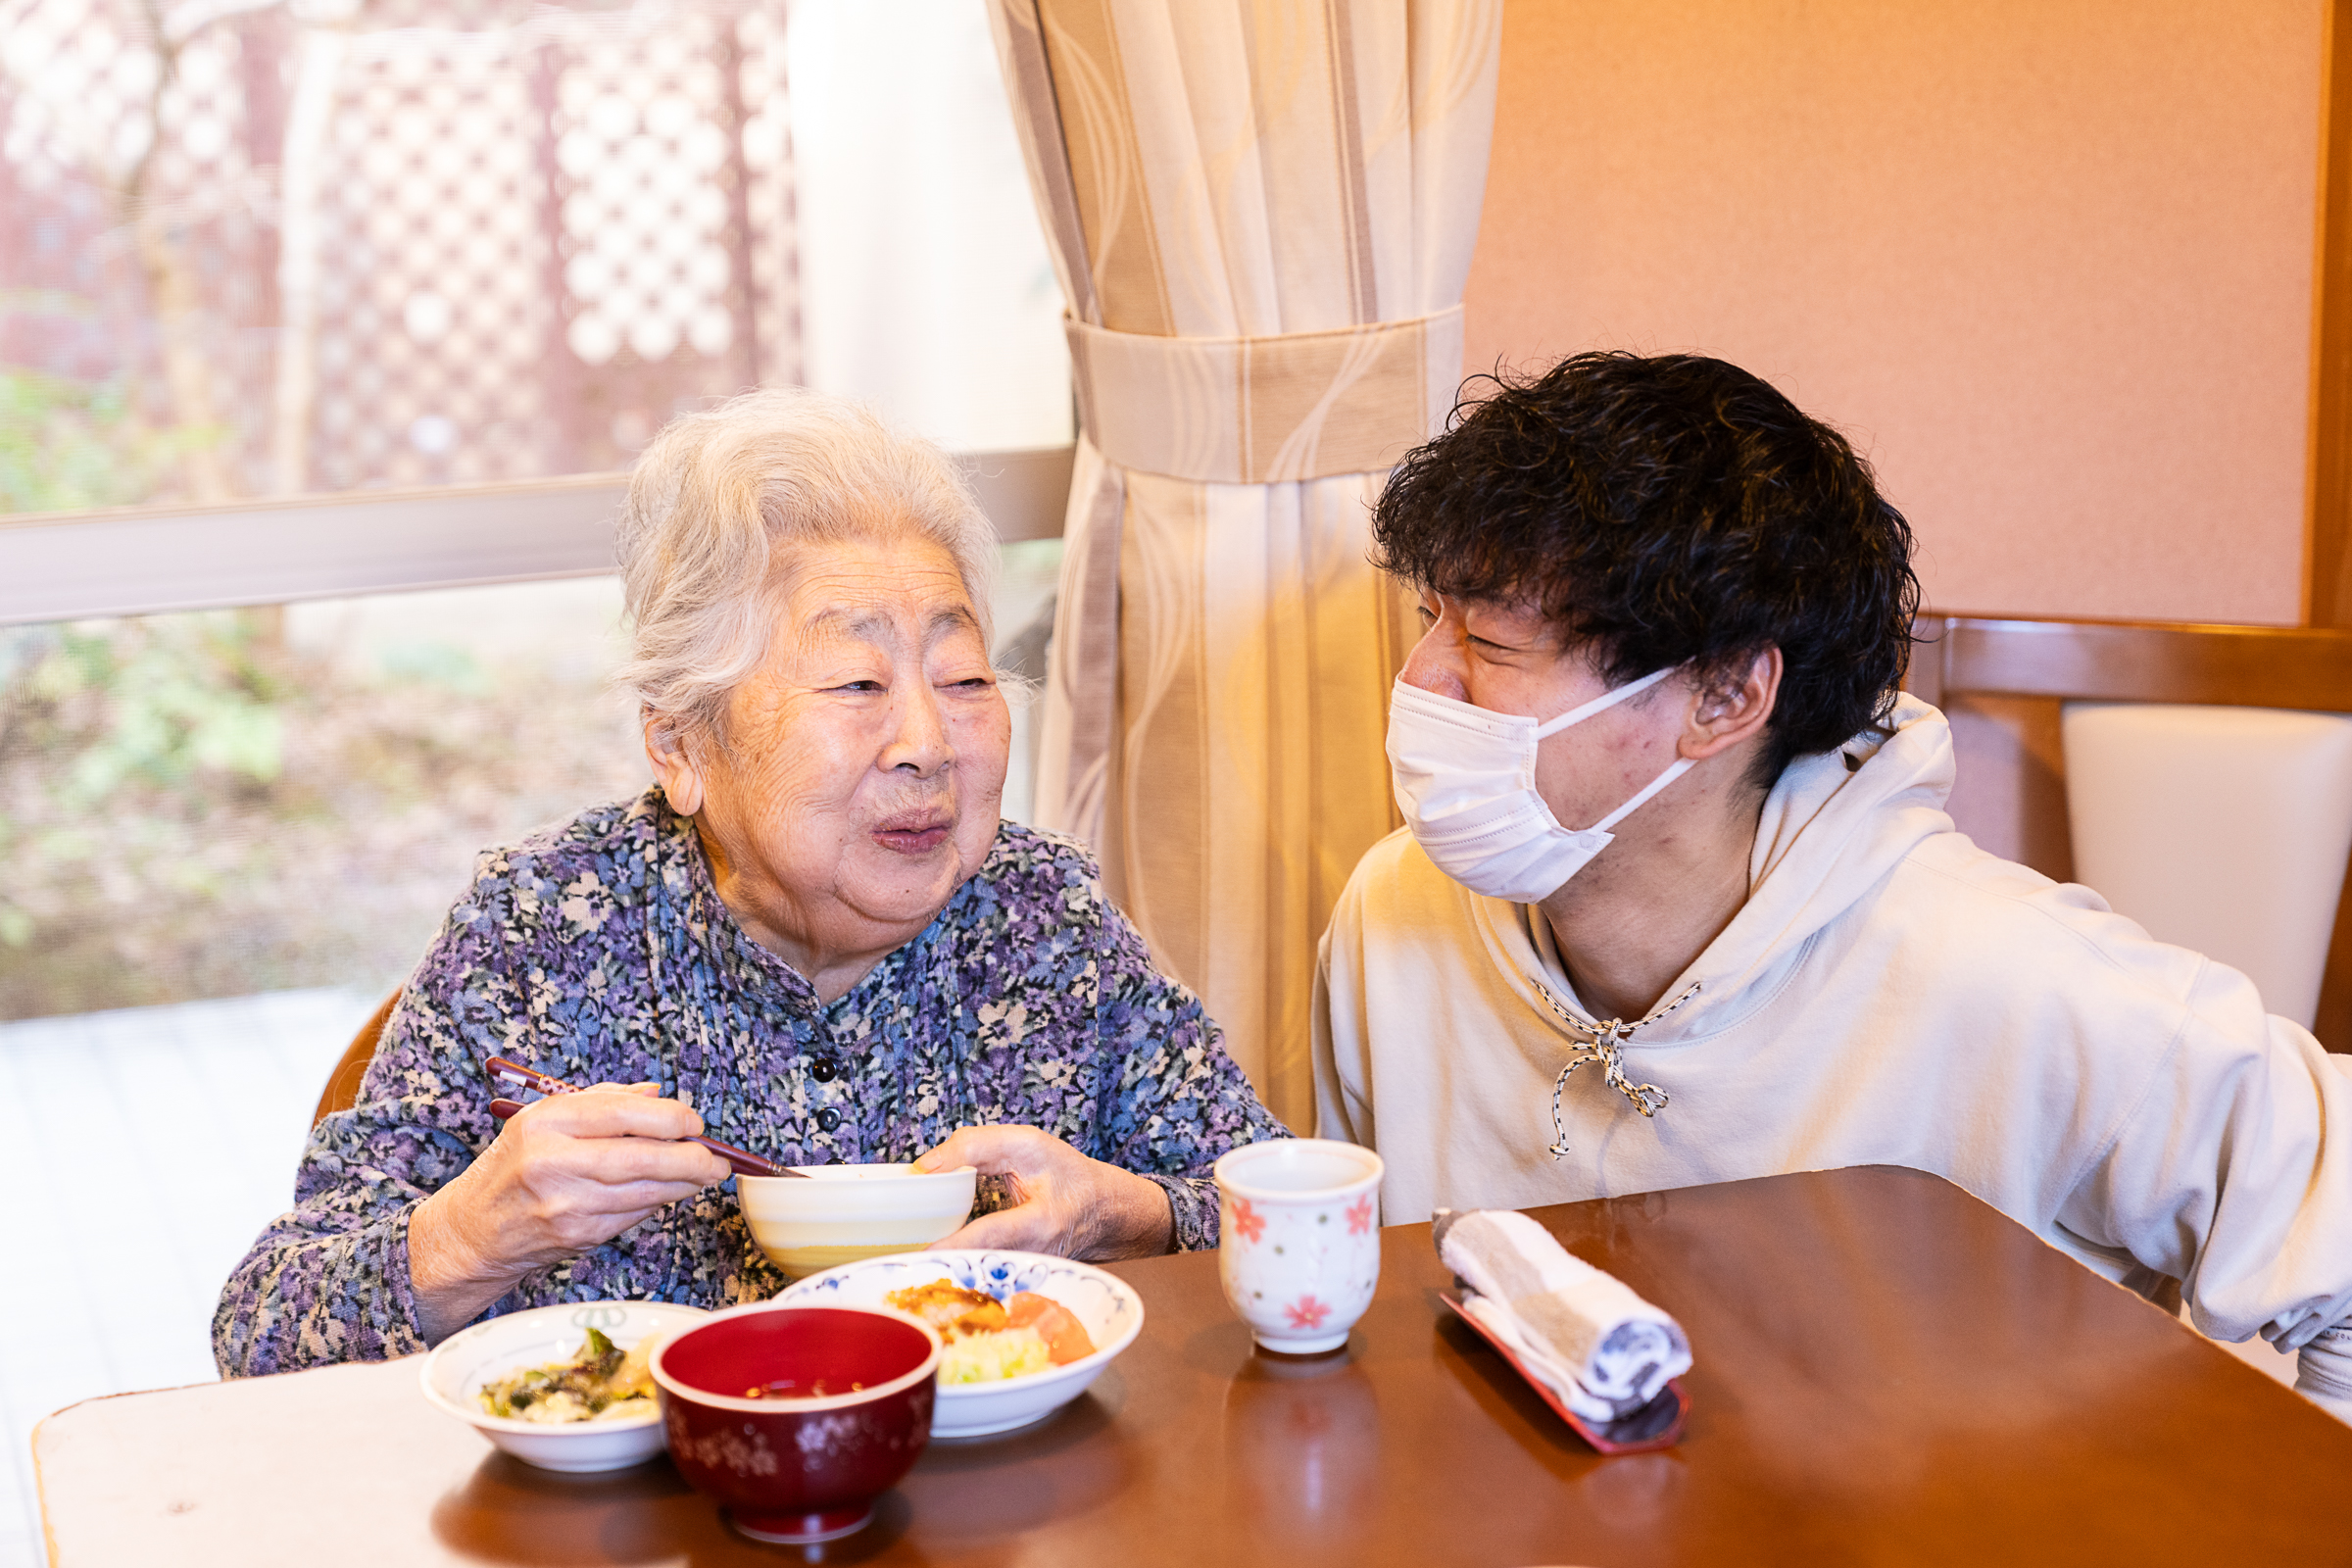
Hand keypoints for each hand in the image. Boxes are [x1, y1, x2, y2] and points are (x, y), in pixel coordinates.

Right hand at [409, 1084, 732, 1340]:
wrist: (471, 1232)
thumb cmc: (511, 1168)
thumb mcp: (541, 1119)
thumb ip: (601, 1101)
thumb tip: (655, 1093)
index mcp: (545, 1123)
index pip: (622, 1113)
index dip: (670, 1117)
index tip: (694, 1122)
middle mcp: (553, 1162)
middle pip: (641, 1157)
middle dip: (691, 1158)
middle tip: (717, 1158)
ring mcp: (565, 1204)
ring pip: (644, 1192)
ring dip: (684, 1184)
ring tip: (706, 1174)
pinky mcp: (577, 1236)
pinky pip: (633, 1216)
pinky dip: (657, 1204)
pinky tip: (668, 1193)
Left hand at [913, 1124, 1173, 1259]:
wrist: (1101, 1211)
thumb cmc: (1066, 1175)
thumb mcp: (1028, 1144)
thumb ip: (976, 1145)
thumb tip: (923, 1167)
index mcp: (1039, 1222)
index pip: (990, 1234)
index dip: (956, 1243)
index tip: (924, 1251)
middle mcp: (1029, 1258)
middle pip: (973, 1265)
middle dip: (935, 1264)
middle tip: (893, 1261)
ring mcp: (1021, 1275)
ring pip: (972, 1277)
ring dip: (938, 1268)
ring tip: (901, 1263)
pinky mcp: (1011, 1281)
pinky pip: (976, 1277)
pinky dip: (951, 1268)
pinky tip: (926, 1261)